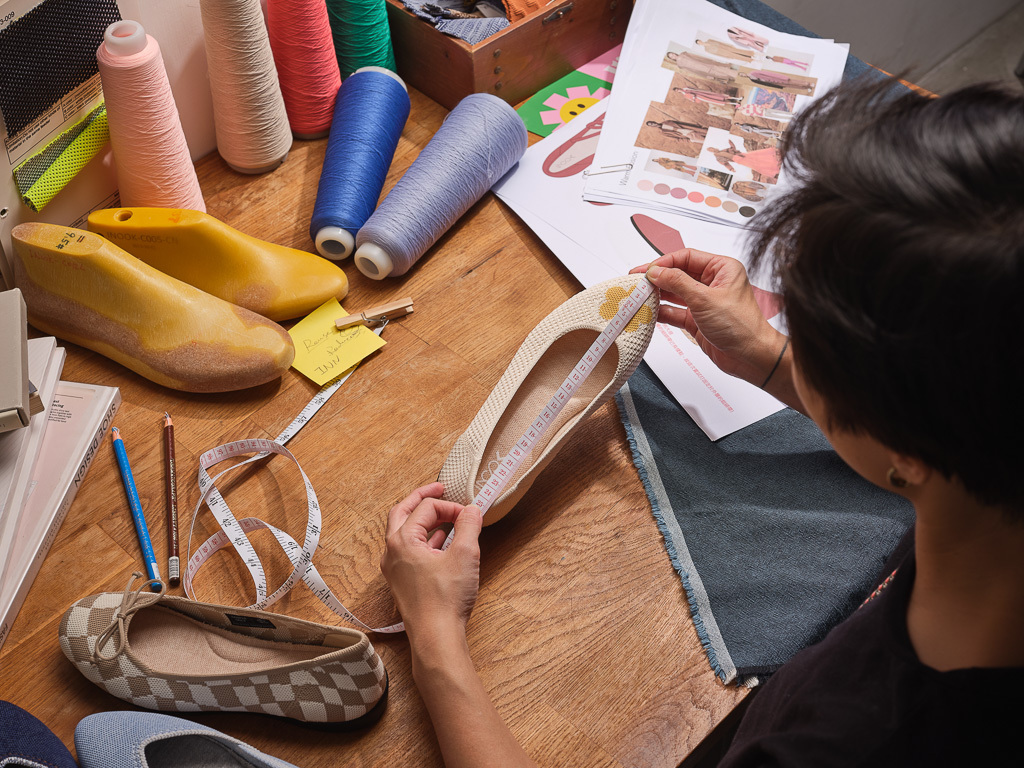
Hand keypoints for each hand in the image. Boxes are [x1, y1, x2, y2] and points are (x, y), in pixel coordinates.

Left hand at [380, 483, 481, 640]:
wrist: (435, 638)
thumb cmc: (446, 600)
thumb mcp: (465, 555)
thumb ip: (469, 526)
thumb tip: (472, 510)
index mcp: (402, 540)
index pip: (425, 507)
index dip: (449, 505)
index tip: (468, 513)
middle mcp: (392, 552)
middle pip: (402, 512)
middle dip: (422, 499)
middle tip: (440, 490)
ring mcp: (394, 568)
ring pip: (404, 533)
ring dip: (423, 521)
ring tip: (444, 518)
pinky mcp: (402, 582)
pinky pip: (409, 551)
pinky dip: (425, 541)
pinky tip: (442, 545)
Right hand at [630, 249, 784, 386]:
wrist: (751, 357)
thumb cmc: (742, 327)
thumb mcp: (705, 299)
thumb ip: (678, 283)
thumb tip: (657, 272)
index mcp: (722, 269)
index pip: (686, 257)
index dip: (664, 263)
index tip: (647, 270)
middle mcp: (713, 283)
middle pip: (677, 274)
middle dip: (657, 278)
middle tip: (637, 282)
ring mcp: (704, 302)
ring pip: (674, 293)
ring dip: (657, 295)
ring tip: (639, 296)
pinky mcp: (697, 320)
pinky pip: (675, 312)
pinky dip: (662, 312)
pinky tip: (649, 311)